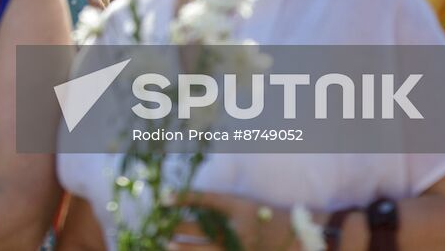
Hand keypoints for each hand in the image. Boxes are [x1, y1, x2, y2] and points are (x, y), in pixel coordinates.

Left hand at [165, 192, 296, 250]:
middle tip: (159, 224)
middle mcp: (238, 228)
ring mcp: (237, 247)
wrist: (285, 236)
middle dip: (178, 227)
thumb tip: (179, 201)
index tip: (163, 199)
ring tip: (167, 243)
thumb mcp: (237, 202)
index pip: (206, 199)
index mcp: (237, 207)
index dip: (183, 198)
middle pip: (202, 227)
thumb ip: (212, 202)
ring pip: (205, 249)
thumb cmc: (255, 214)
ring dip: (184, 246)